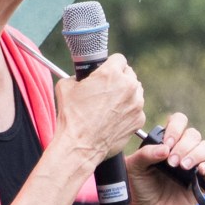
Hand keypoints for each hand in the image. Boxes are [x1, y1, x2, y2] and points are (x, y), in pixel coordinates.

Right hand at [53, 54, 146, 169]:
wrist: (80, 145)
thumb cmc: (72, 117)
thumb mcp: (66, 86)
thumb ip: (78, 76)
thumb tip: (80, 77)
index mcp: (111, 74)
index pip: (119, 59)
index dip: (110, 65)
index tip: (106, 71)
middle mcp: (128, 86)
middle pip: (129, 74)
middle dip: (120, 79)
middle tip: (107, 89)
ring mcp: (136, 104)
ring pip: (136, 91)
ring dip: (126, 94)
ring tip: (110, 105)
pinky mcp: (139, 120)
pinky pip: (136, 109)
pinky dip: (128, 112)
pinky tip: (114, 118)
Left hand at [126, 112, 204, 204]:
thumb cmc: (140, 188)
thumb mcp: (134, 167)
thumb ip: (145, 153)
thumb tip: (165, 148)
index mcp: (168, 142)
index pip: (179, 122)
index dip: (175, 128)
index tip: (167, 144)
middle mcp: (183, 149)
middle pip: (193, 134)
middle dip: (182, 146)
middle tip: (171, 162)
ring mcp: (195, 164)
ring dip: (195, 154)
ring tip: (182, 167)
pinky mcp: (204, 181)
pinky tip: (199, 171)